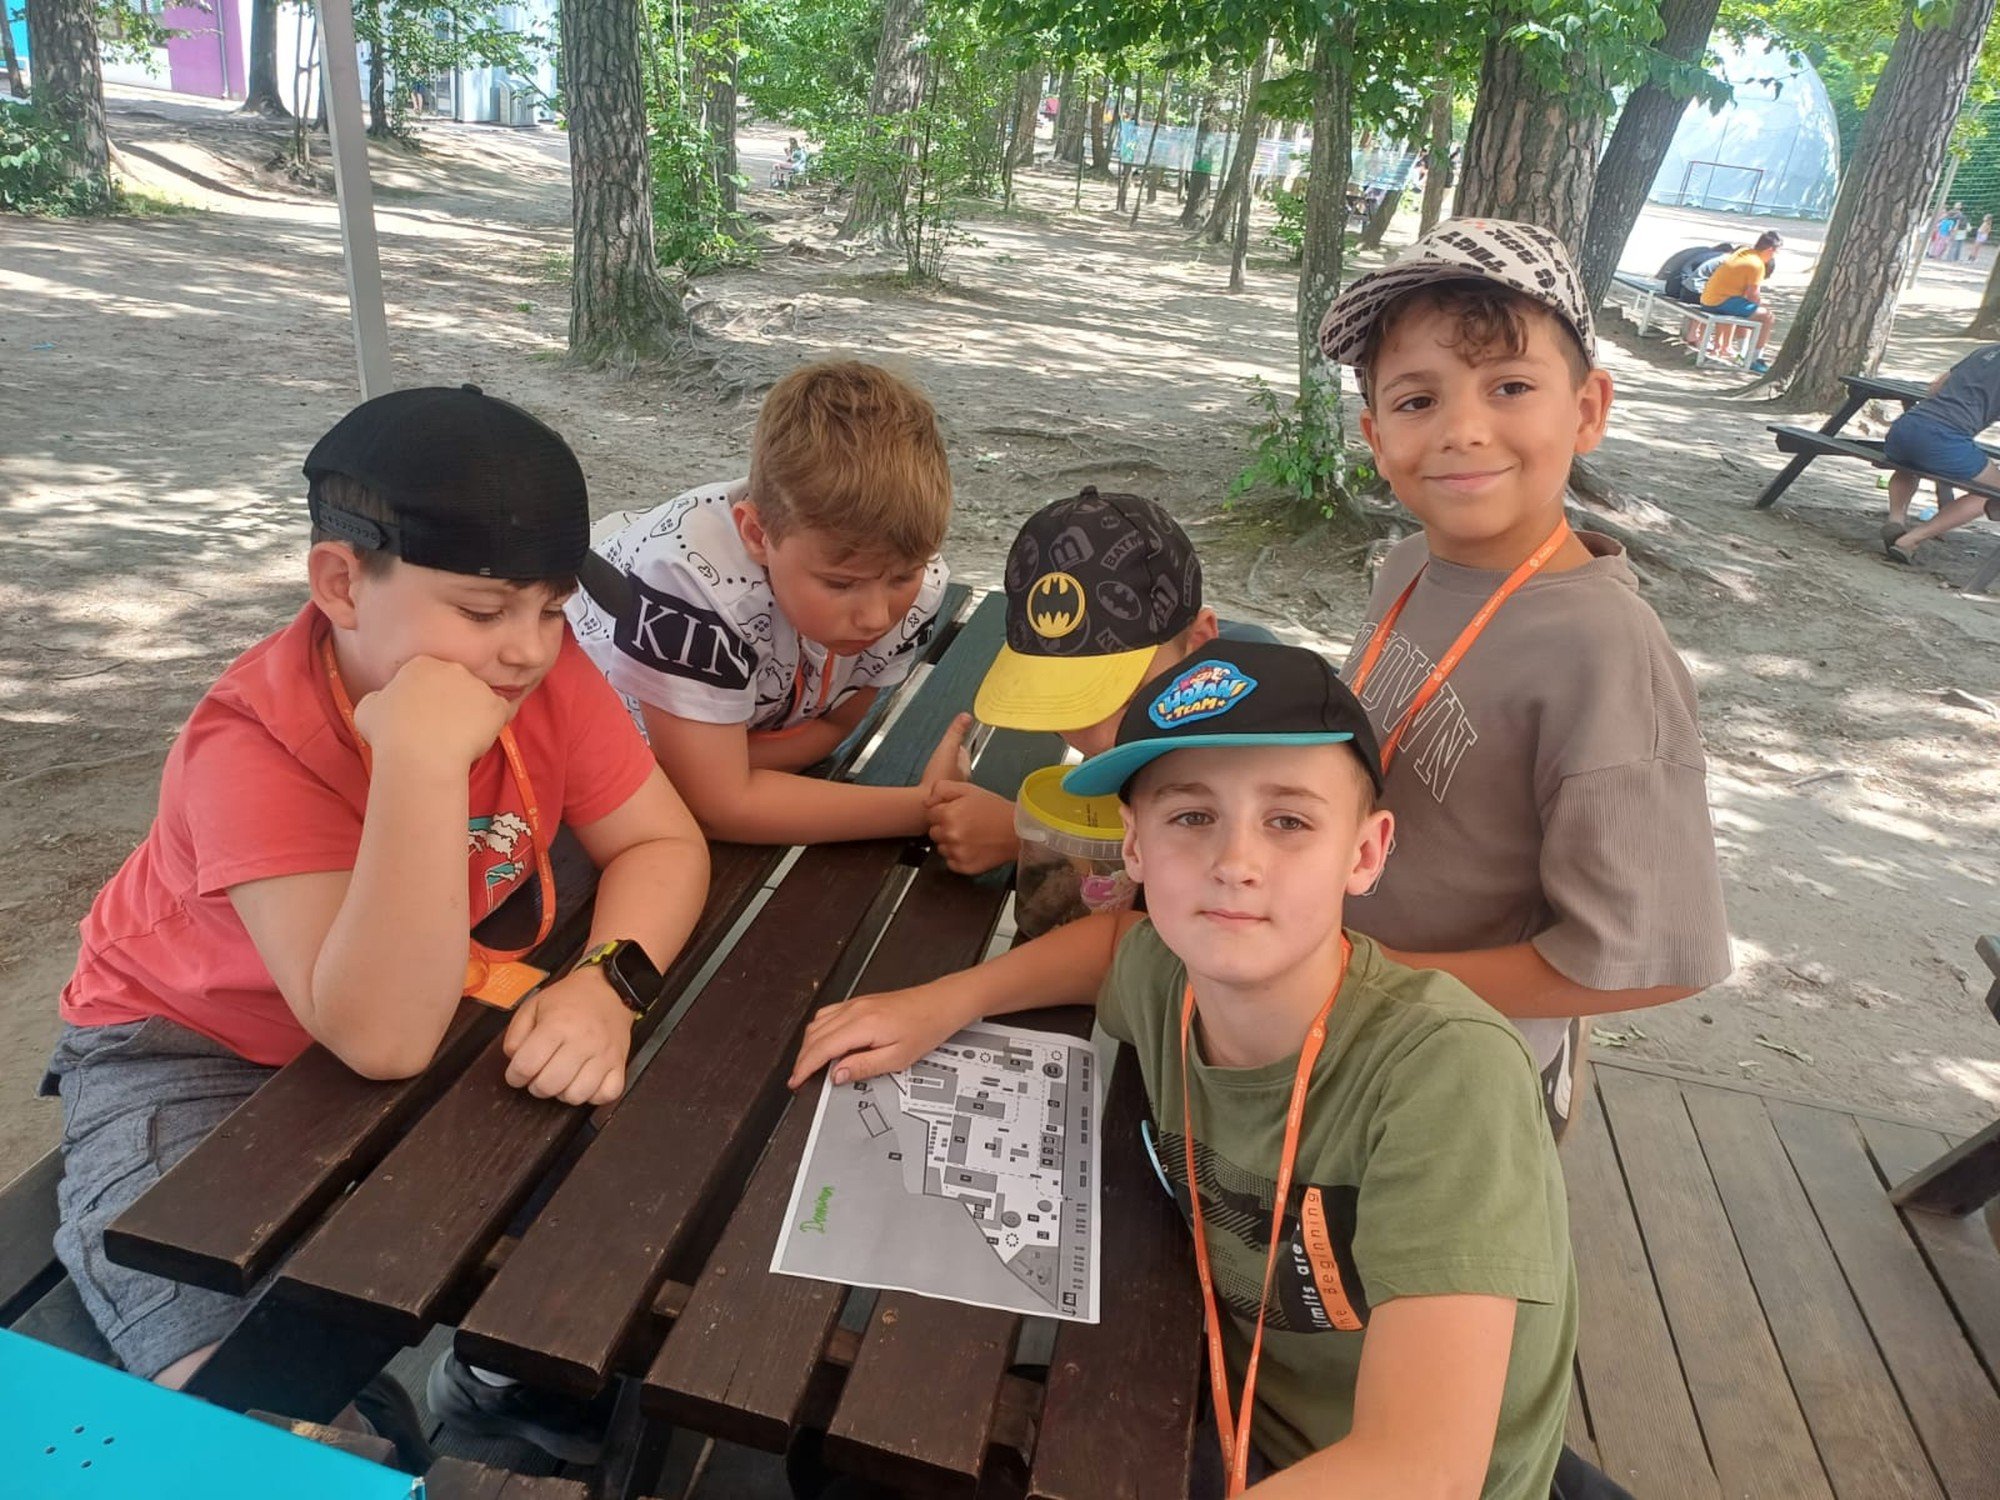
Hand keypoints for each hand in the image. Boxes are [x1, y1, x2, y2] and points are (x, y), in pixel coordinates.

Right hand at [353, 656, 509, 769]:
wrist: (419, 756)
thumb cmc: (389, 734)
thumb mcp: (368, 709)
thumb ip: (380, 698)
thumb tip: (384, 700)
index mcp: (421, 664)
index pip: (429, 675)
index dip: (427, 695)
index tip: (422, 714)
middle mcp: (452, 668)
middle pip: (455, 683)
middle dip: (451, 701)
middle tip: (441, 727)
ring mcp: (477, 685)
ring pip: (478, 697)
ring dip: (472, 713)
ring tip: (458, 737)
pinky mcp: (495, 706)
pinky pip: (499, 713)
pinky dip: (492, 725)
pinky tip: (478, 739)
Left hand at [502, 965, 633, 1103]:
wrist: (609, 989)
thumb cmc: (570, 998)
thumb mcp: (533, 1006)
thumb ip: (516, 1034)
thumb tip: (515, 1060)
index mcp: (557, 1025)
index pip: (526, 1065)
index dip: (514, 1075)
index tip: (517, 1073)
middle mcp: (582, 1041)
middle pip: (549, 1085)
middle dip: (536, 1087)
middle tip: (538, 1076)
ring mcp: (604, 1055)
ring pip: (577, 1095)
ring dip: (563, 1093)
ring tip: (562, 1079)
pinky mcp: (620, 1063)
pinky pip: (607, 1094)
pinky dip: (593, 1095)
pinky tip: (584, 1082)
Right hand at [788, 983, 973, 1089]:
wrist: (941, 1004)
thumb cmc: (926, 1027)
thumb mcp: (898, 1058)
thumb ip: (864, 1067)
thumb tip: (839, 1075)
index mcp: (863, 1024)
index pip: (821, 1048)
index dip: (804, 1067)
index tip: (796, 1080)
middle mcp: (855, 1010)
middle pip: (814, 1035)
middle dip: (802, 1058)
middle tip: (800, 1077)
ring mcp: (856, 1003)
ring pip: (818, 1022)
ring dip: (809, 1044)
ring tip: (810, 1064)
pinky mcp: (860, 1001)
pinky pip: (829, 1014)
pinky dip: (819, 1030)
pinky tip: (824, 1042)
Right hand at [918, 713, 973, 797]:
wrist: (923, 804)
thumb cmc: (936, 778)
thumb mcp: (947, 749)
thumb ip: (956, 732)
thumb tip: (967, 716)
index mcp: (964, 770)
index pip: (964, 756)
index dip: (960, 748)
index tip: (957, 744)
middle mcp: (959, 782)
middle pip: (958, 768)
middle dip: (953, 762)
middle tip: (946, 756)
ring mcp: (949, 793)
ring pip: (949, 779)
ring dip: (945, 774)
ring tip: (938, 770)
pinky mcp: (937, 801)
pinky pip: (939, 790)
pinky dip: (936, 785)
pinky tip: (930, 786)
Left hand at [926, 781, 1017, 874]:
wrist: (1018, 831)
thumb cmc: (994, 809)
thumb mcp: (969, 789)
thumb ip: (942, 789)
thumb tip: (926, 802)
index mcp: (947, 814)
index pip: (930, 815)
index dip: (943, 812)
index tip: (957, 813)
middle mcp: (949, 835)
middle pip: (934, 833)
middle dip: (945, 828)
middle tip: (965, 824)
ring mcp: (956, 853)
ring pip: (941, 848)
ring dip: (950, 843)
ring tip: (970, 837)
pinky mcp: (964, 867)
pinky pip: (951, 862)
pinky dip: (958, 857)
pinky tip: (972, 848)